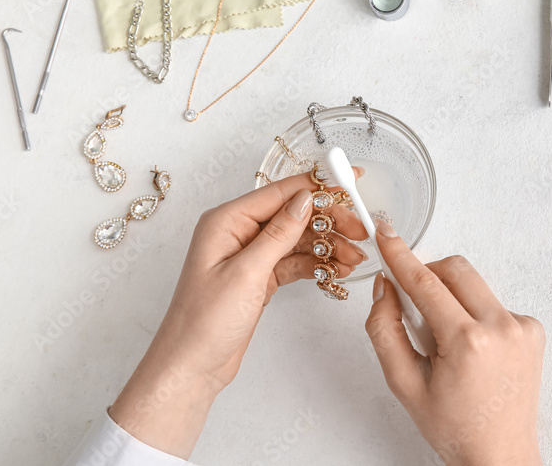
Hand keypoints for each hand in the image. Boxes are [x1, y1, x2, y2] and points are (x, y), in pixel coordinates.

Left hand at [109, 169, 366, 457]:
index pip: (279, 193)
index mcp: (226, 221)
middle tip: (359, 231)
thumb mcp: (246, 273)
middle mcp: (237, 232)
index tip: (348, 184)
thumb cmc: (203, 322)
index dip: (317, 187)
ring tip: (355, 257)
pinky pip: (295, 261)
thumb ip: (279, 234)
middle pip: (293, 214)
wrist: (192, 366)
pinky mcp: (260, 277)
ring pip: (298, 238)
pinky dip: (317, 264)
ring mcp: (250, 255)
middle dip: (329, 221)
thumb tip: (304, 199)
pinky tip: (337, 268)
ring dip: (328, 245)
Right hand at [365, 222, 544, 465]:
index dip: (400, 255)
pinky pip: (493, 303)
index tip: (386, 232)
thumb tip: (385, 287)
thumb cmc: (454, 427)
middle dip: (428, 276)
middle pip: (455, 270)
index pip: (424, 282)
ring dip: (453, 299)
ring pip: (474, 284)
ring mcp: (522, 327)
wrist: (500, 455)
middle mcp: (501, 328)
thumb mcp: (403, 383)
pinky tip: (473, 351)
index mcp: (467, 342)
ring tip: (447, 343)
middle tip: (415, 308)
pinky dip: (475, 315)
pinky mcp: (533, 330)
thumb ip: (384, 329)